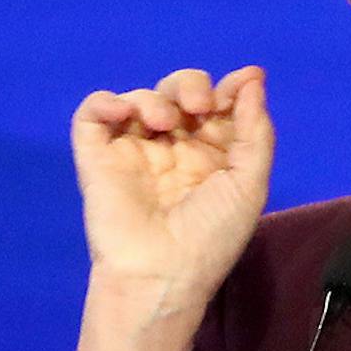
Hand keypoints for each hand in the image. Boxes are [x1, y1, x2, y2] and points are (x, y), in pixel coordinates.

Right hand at [70, 65, 274, 305]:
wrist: (162, 273)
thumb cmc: (211, 237)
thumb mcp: (249, 184)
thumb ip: (255, 131)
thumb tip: (253, 77)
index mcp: (211, 157)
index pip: (217, 108)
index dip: (228, 90)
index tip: (241, 83)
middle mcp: (174, 150)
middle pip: (180, 93)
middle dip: (191, 86)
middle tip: (198, 105)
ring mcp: (134, 151)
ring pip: (142, 97)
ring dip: (156, 97)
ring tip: (164, 122)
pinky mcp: (98, 156)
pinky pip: (94, 112)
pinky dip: (108, 101)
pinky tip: (125, 113)